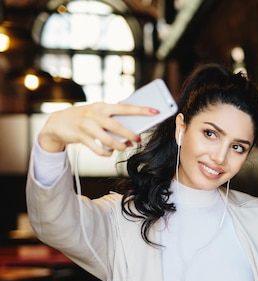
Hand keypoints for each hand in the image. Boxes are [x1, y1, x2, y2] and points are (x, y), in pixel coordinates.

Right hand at [38, 102, 158, 154]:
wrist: (57, 123)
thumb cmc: (85, 118)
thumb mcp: (97, 113)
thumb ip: (113, 119)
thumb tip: (133, 132)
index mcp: (102, 106)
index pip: (125, 107)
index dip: (141, 110)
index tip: (156, 111)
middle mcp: (94, 114)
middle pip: (117, 126)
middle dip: (130, 135)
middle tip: (138, 139)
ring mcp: (86, 126)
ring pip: (108, 140)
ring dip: (119, 146)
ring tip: (124, 147)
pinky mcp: (80, 137)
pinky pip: (98, 149)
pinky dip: (106, 153)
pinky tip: (110, 152)